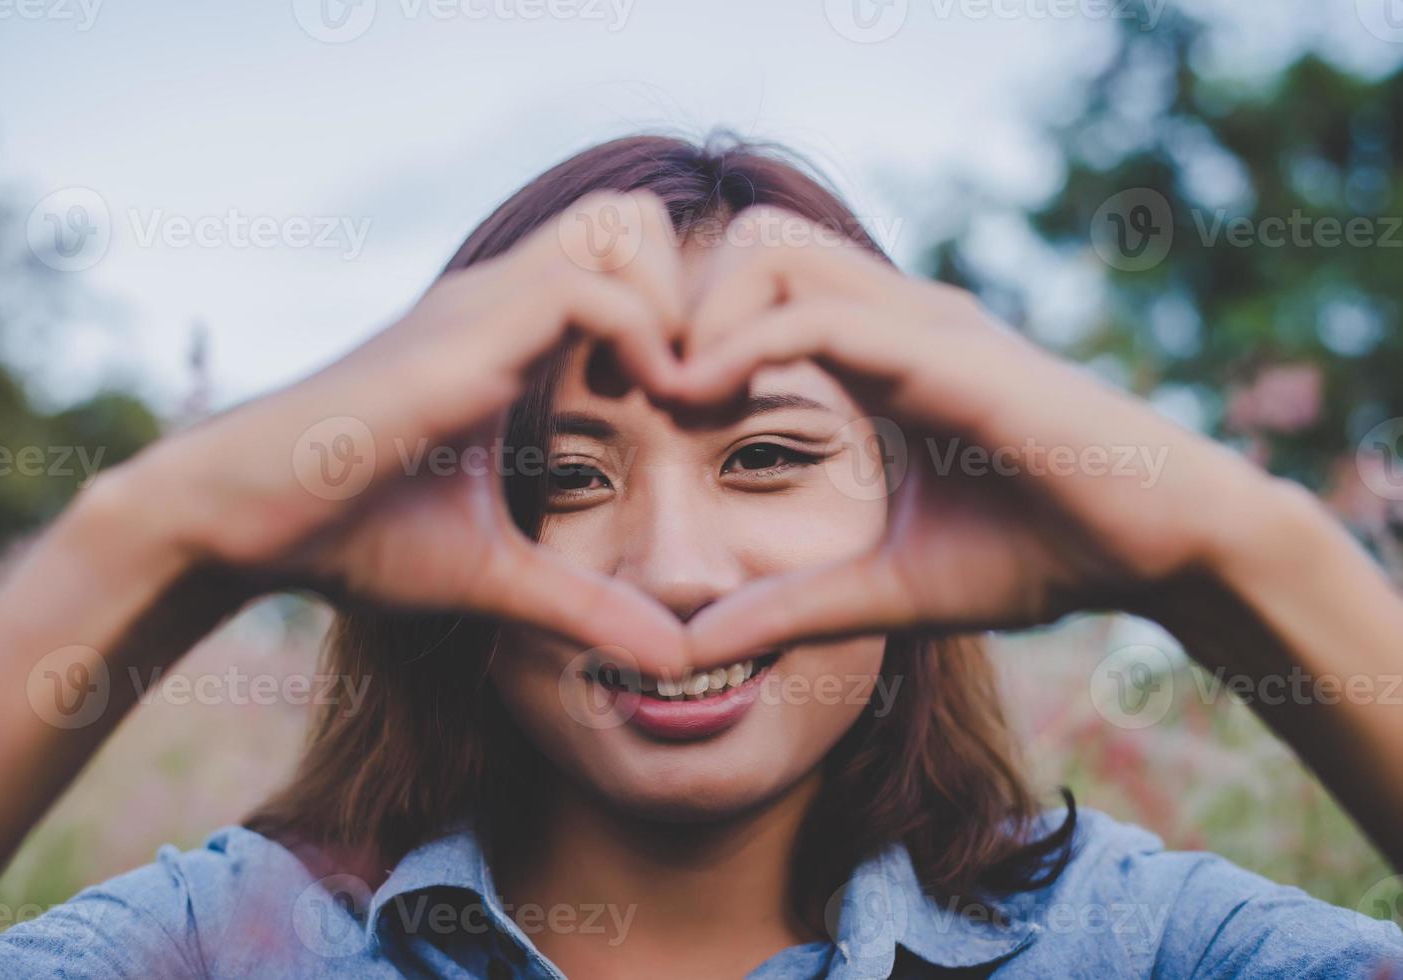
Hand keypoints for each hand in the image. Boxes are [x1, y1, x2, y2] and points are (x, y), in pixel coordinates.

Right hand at [120, 191, 691, 672]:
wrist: (237, 520)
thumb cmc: (349, 535)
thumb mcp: (493, 573)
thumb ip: (583, 607)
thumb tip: (673, 658)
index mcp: (507, 333)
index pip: (623, 262)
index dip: (682, 320)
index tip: (695, 406)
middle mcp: (499, 298)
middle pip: (630, 216)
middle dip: (689, 290)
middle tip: (693, 387)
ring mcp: (479, 305)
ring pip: (620, 227)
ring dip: (672, 306)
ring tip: (670, 397)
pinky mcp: (460, 337)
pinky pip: (587, 289)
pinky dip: (642, 336)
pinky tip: (642, 404)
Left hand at [676, 207, 1281, 663]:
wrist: (1161, 549)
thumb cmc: (1043, 554)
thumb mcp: (889, 586)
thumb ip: (796, 606)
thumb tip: (695, 642)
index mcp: (884, 355)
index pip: (761, 294)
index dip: (689, 335)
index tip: (643, 406)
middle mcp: (900, 319)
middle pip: (755, 246)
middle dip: (682, 303)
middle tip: (645, 390)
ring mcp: (925, 324)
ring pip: (773, 256)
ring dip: (702, 316)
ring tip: (668, 400)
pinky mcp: (947, 352)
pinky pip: (820, 317)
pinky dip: (743, 348)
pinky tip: (701, 402)